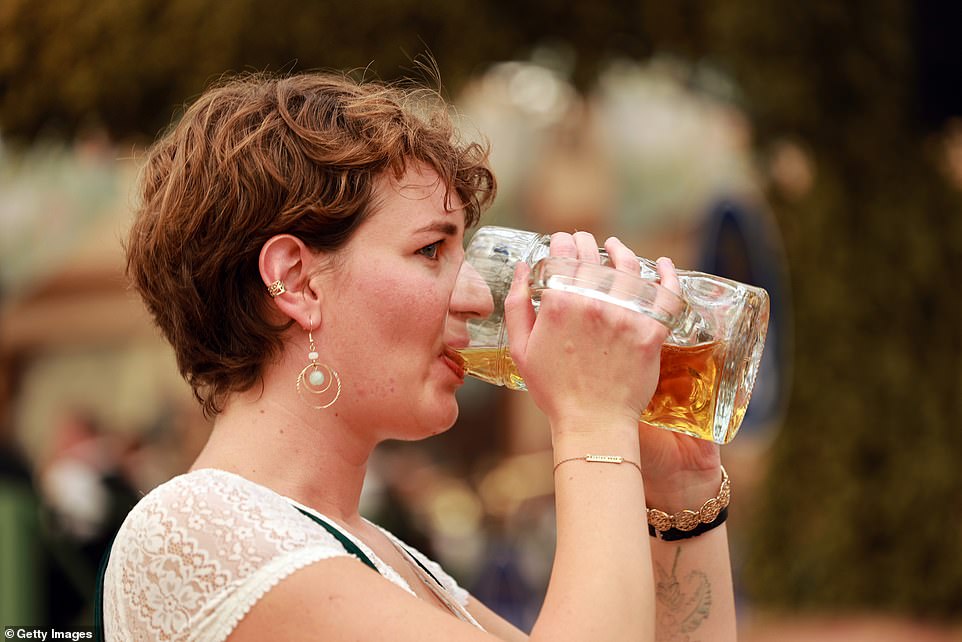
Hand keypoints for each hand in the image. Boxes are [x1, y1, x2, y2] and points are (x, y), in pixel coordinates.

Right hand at [503, 232, 671, 432]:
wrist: (593, 423)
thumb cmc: (554, 390)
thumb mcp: (521, 348)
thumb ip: (517, 305)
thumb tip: (522, 268)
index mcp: (561, 303)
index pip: (563, 252)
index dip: (561, 241)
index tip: (561, 241)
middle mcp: (595, 302)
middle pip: (593, 255)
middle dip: (586, 242)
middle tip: (584, 242)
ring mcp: (626, 315)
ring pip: (628, 267)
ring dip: (621, 250)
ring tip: (616, 247)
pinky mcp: (651, 331)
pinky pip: (666, 295)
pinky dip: (667, 275)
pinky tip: (664, 264)